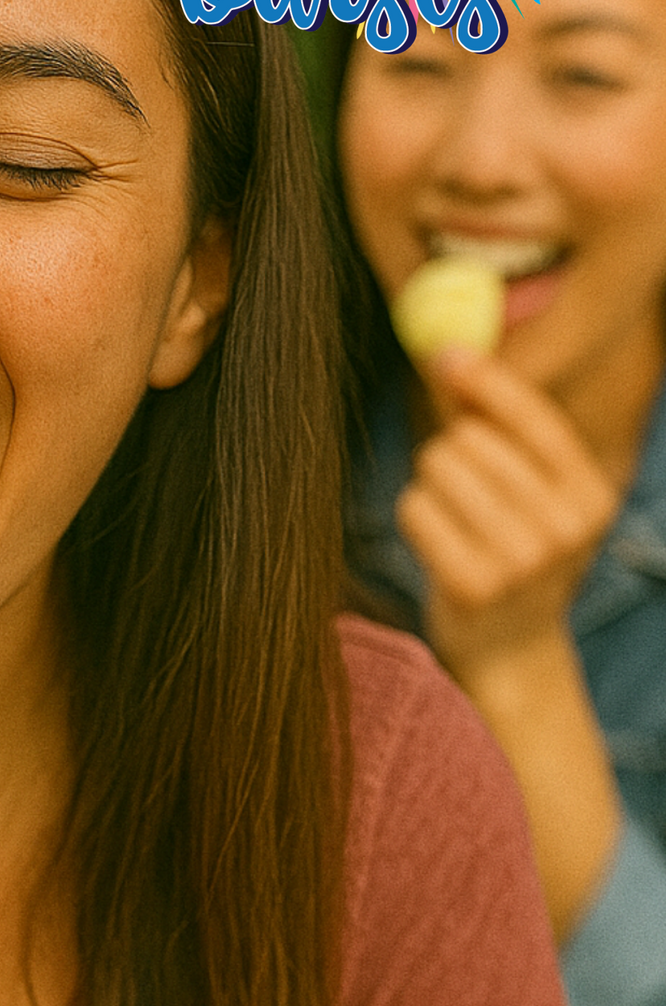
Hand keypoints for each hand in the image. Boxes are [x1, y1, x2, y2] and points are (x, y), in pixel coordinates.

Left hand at [397, 348, 616, 684]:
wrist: (509, 650)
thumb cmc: (512, 552)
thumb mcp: (531, 494)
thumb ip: (501, 427)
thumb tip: (453, 355)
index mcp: (590, 498)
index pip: (535, 421)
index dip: (488, 382)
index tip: (449, 355)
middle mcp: (564, 530)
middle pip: (472, 439)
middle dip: (453, 453)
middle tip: (465, 495)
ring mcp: (520, 561)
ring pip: (439, 467)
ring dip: (432, 484)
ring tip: (454, 521)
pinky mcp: (470, 584)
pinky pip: (415, 507)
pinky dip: (415, 516)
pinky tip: (437, 545)